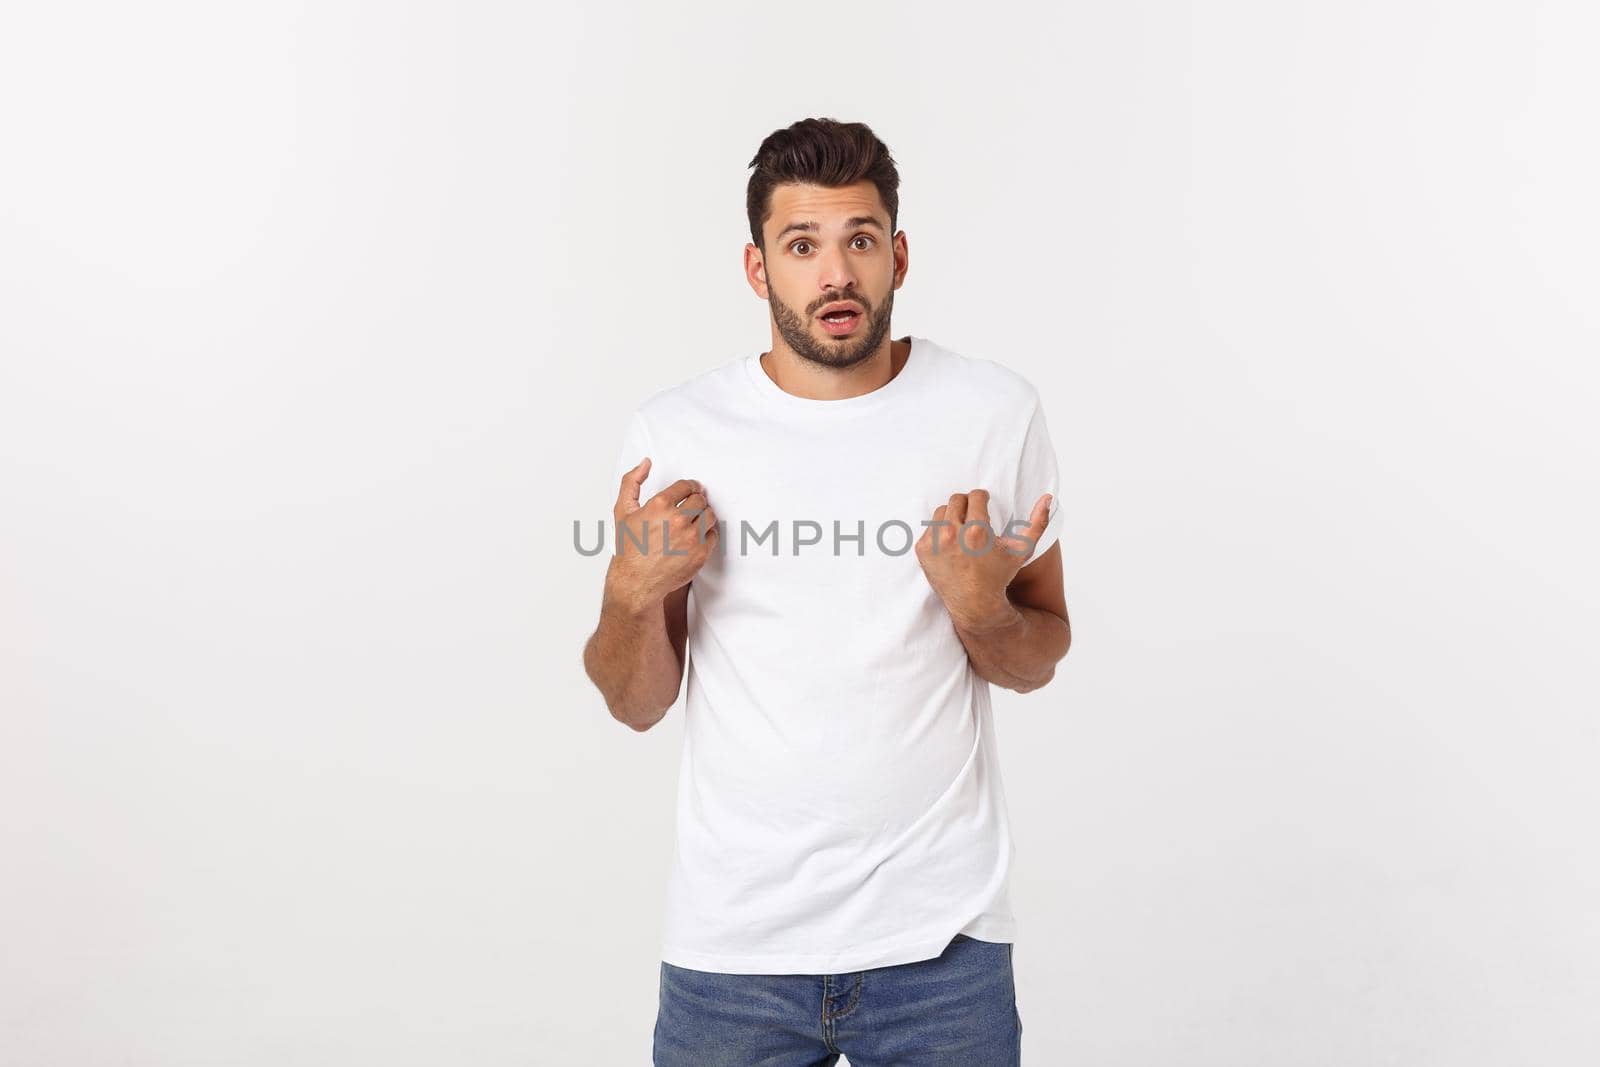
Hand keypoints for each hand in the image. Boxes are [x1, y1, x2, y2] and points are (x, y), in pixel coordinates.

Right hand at [607, 457, 718, 613]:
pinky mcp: (701, 554)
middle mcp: (677, 519)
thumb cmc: (629, 547)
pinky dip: (707, 534)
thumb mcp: (623, 511)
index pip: (687, 485)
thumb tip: (646, 462)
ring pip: (710, 516)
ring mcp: (691, 537)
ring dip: (704, 516)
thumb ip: (632, 482)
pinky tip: (695, 537)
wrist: (636, 581)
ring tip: (694, 521)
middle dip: (697, 501)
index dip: (690, 487)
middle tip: (692, 506)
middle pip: (701, 499)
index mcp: (660, 505)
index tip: (691, 491)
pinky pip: (713, 535)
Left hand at [915, 487, 1050, 631]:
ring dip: (952, 516)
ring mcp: (935, 543)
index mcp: (977, 531)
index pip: (976, 495)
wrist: (975, 604)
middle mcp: (953, 535)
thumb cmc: (1000, 576)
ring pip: (941, 511)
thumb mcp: (1023, 550)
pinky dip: (939, 532)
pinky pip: (929, 528)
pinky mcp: (922, 550)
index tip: (985, 506)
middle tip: (974, 517)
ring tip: (963, 531)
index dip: (983, 499)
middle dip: (967, 505)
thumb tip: (1048, 497)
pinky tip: (951, 545)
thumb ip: (1038, 523)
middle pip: (957, 499)